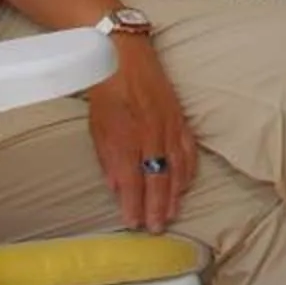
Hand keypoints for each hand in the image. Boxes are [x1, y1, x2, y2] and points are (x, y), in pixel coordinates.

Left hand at [85, 35, 196, 231]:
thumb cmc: (106, 93)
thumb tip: (118, 189)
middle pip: (157, 179)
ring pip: (176, 168)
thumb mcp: (97, 128)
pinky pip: (188, 151)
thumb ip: (108, 160)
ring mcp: (168, 126)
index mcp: (125, 136)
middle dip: (156, 207)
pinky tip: (185, 185)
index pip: (131, 180)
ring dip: (174, 194)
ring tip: (171, 214)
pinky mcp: (180, 119)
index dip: (133, 205)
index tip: (133, 224)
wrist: (125, 56)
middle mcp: (150, 134)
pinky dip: (188, 171)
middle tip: (155, 229)